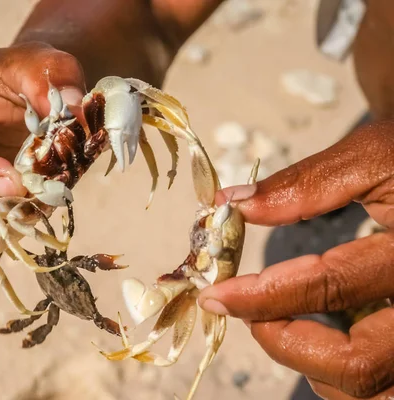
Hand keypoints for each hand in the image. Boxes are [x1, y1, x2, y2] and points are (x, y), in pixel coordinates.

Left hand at [198, 122, 393, 398]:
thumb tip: (234, 206)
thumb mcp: (372, 159)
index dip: (263, 295)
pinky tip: (317, 340)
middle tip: (244, 312)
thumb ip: (306, 184)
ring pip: (373, 391)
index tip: (216, 296)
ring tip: (276, 325)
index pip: (331, 287)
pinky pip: (382, 386)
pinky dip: (339, 373)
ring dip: (313, 369)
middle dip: (284, 343)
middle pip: (358, 365)